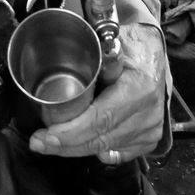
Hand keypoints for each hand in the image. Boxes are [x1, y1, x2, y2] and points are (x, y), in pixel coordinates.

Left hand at [29, 23, 165, 163]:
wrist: (155, 52)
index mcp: (139, 87)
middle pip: (100, 139)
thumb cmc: (133, 44)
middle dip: (65, 144)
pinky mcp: (149, 138)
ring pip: (106, 149)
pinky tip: (80, 144)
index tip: (46, 135)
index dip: (71, 131)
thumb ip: (95, 53)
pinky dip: (96, 150)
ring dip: (76, 148)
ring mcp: (151, 128)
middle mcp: (148, 112)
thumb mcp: (114, 41)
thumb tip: (67, 53)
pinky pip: (117, 153)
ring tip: (51, 142)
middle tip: (39, 142)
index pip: (101, 118)